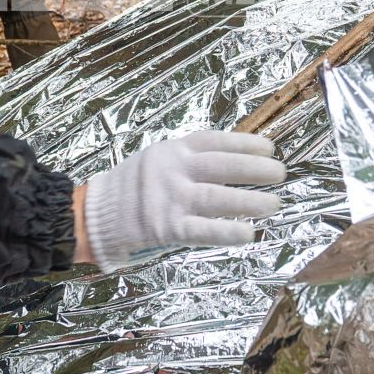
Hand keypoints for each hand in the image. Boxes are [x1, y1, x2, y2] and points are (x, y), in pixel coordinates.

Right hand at [74, 131, 283, 269]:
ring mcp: (169, 199)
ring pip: (218, 197)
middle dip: (256, 168)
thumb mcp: (156, 161)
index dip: (246, 143)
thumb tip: (232, 161)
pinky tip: (248, 233)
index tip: (270, 147)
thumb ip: (187, 160)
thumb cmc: (130, 189)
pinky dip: (227, 230)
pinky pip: (203, 229)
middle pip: (223, 165)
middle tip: (280, 173)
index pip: (215, 140)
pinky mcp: (164, 227)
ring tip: (275, 204)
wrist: (92, 215)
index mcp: (171, 150)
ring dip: (251, 201)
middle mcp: (172, 170)